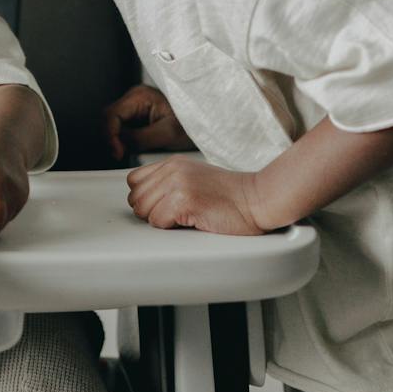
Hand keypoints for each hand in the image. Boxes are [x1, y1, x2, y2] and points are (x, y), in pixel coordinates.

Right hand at [102, 83, 193, 161]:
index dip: (110, 136)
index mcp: (140, 95)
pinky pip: (125, 129)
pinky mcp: (139, 116)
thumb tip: (119, 145)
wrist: (207, 123)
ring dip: (121, 140)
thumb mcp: (166, 134)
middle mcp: (135, 98)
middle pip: (110, 120)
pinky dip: (128, 140)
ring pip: (116, 126)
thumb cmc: (191, 123)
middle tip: (124, 154)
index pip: (111, 115)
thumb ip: (139, 138)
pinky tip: (141, 146)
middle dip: (114, 139)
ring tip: (138, 149)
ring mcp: (136, 106)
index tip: (117, 152)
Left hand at [125, 156, 265, 234]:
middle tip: (175, 215)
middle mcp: (172, 170)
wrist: (258, 199)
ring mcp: (177, 184)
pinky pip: (157, 222)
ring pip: (143, 211)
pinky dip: (171, 228)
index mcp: (173, 163)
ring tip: (185, 217)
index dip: (146, 198)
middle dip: (150, 212)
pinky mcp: (184, 200)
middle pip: (135, 198)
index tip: (162, 206)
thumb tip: (143, 202)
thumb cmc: (232, 196)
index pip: (134, 181)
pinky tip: (191, 221)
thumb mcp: (195, 178)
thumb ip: (169, 183)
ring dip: (161, 221)